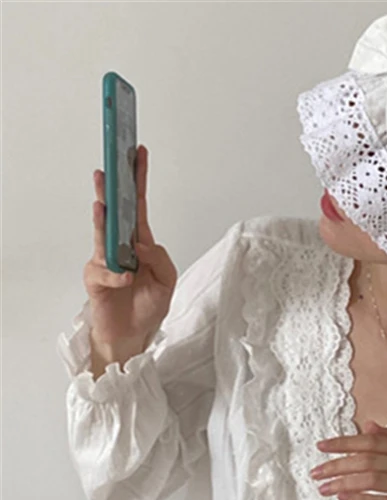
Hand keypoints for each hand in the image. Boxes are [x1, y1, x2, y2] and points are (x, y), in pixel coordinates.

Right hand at [84, 145, 177, 344]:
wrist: (131, 335)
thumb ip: (161, 260)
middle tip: (110, 166)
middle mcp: (120, 247)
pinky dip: (117, 275)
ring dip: (102, 216)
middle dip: (112, 189)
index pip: (138, 206)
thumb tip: (142, 244)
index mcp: (141, 243)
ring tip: (101, 200)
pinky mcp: (96, 278)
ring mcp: (105, 260)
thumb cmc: (148, 307)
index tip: (137, 154)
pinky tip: (126, 278)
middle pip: (115, 212)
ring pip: (102, 233)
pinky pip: (105, 271)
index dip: (138, 181)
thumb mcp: (167, 283)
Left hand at [311, 420, 386, 499]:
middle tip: (317, 472)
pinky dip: (361, 499)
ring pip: (373, 478)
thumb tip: (368, 425)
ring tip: (324, 488)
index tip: (322, 447)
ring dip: (343, 482)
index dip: (345, 442)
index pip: (374, 441)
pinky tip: (343, 498)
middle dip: (338, 464)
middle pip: (370, 458)